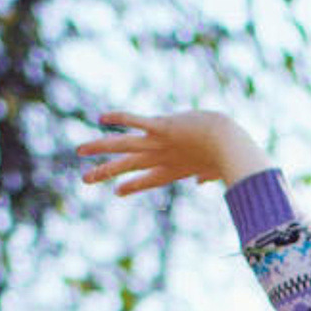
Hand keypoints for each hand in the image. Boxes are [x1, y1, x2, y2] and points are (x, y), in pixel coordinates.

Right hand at [77, 109, 269, 194]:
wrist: (229, 144)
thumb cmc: (227, 155)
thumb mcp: (214, 166)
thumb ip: (207, 174)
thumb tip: (203, 181)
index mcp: (174, 169)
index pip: (147, 180)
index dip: (132, 186)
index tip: (117, 192)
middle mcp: (162, 158)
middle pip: (127, 166)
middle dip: (105, 172)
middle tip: (85, 179)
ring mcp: (159, 144)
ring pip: (123, 146)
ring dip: (100, 148)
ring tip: (80, 151)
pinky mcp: (161, 128)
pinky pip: (136, 121)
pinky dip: (120, 119)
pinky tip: (101, 118)